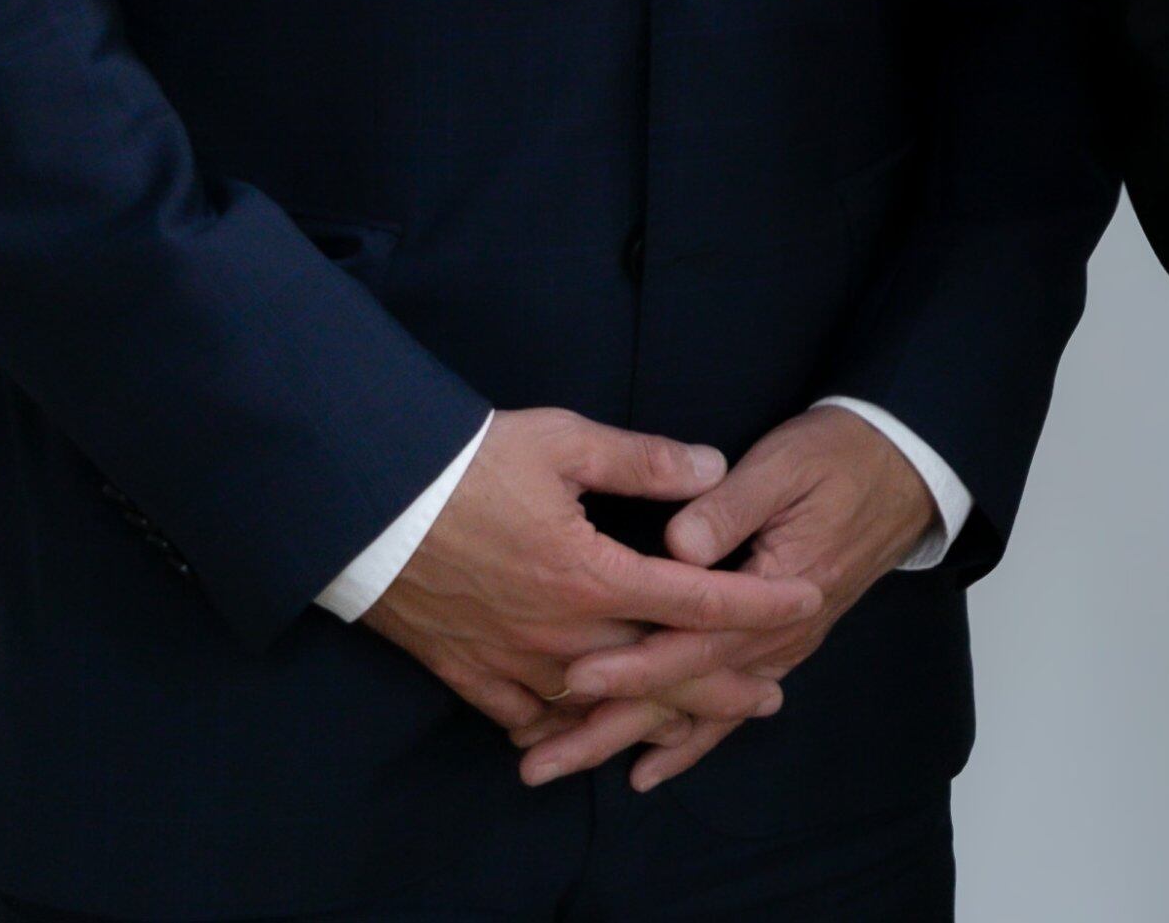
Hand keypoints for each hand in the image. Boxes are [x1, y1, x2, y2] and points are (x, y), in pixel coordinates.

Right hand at [357, 408, 821, 765]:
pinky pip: (528, 717)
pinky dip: (564, 726)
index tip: (805, 600)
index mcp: (591, 574)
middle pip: (657, 672)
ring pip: (598, 707)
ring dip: (652, 716)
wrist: (363, 500)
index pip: (694, 599)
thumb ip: (642, 460)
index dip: (755, 603)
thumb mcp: (562, 441)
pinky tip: (587, 726)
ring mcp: (513, 661)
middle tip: (769, 697)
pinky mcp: (470, 673)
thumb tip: (712, 469)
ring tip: (694, 724)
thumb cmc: (465, 462)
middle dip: (719, 687)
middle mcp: (560, 633)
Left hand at [524, 405, 945, 792]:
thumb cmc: (836, 458)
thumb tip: (677, 544)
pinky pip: (729, 711)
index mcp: (777, 589)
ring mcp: (778, 649)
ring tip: (560, 765)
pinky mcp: (775, 649)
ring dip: (628, 739)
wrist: (901, 471)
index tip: (574, 678)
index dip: (633, 662)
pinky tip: (645, 770)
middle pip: (683, 692)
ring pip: (696, 710)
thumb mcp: (784, 466)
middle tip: (538, 757)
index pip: (694, 639)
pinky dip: (688, 744)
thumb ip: (730, 506)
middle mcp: (777, 636)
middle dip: (608, 726)